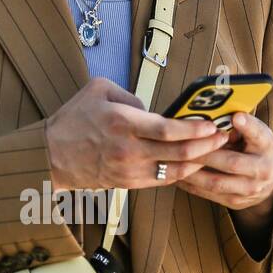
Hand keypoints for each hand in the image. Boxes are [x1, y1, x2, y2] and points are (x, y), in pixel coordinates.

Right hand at [45, 76, 229, 191]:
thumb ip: (130, 94)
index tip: (210, 124)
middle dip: (205, 145)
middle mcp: (128, 149)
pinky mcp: (127, 183)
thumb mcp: (98, 89)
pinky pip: (162, 180)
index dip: (193, 128)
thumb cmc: (73, 119)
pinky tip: (193, 165)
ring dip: (198, 162)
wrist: (50, 155)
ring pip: (174, 170)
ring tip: (214, 151)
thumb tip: (151, 109)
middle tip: (222, 137)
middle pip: (178, 152)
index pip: (167, 129)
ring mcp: (128, 170)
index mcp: (122, 123)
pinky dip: (181, 174)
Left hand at [176, 111, 272, 255]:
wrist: (266, 182)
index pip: (259, 135)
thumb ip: (240, 125)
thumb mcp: (254, 133)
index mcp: (266, 146)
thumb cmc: (253, 148)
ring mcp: (249, 189)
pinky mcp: (235, 201)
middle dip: (205, 154)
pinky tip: (176, 175)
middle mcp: (262, 170)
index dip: (248, 126)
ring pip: (216, 182)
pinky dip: (191, 185)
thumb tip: (215, 118)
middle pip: (231, 162)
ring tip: (174, 163)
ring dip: (192, 173)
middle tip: (183, 146)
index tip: (236, 117)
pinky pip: (209, 194)